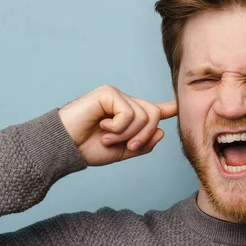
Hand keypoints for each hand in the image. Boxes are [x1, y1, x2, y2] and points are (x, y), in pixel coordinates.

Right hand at [58, 85, 176, 165]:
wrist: (65, 148)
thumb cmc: (88, 148)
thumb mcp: (121, 151)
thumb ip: (142, 144)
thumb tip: (162, 131)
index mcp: (129, 116)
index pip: (153, 110)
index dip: (168, 108)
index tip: (180, 105)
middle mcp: (125, 103)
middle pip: (154, 114)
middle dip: (145, 135)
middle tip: (129, 146)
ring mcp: (117, 96)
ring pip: (143, 115)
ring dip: (127, 134)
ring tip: (107, 138)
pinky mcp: (108, 93)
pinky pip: (129, 113)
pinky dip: (118, 128)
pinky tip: (103, 128)